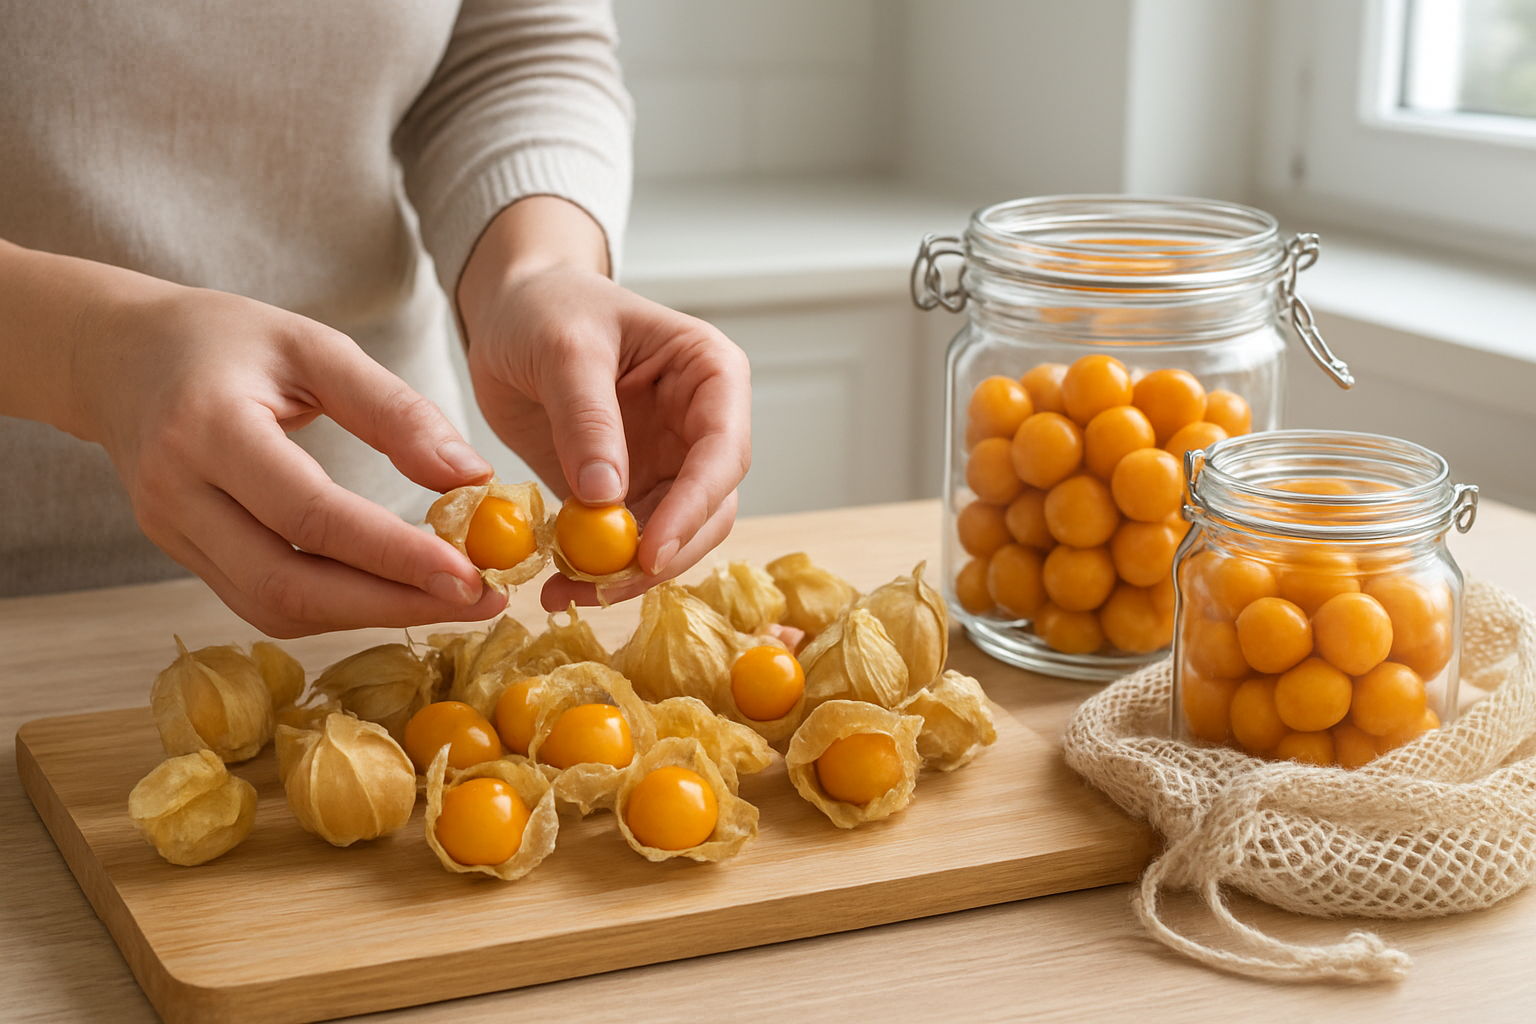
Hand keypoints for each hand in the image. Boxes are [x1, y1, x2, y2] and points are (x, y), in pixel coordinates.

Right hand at [1, 241, 506, 635]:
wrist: (117, 354)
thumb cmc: (224, 339)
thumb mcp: (314, 346)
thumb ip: (394, 410)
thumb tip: (471, 476)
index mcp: (208, 427)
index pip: (310, 514)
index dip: (393, 553)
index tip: (471, 573)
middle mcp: (178, 492)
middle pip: (289, 582)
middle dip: (393, 603)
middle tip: (481, 602)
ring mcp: (171, 532)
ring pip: (275, 606)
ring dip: (369, 615)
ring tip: (450, 601)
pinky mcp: (180, 554)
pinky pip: (261, 602)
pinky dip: (334, 608)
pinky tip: (391, 593)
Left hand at [457, 198, 751, 609]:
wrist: (512, 308)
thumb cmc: (547, 306)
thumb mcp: (564, 349)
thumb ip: (587, 419)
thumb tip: (606, 497)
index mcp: (712, 374)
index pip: (724, 450)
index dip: (694, 506)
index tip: (651, 552)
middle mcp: (703, 426)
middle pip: (710, 508)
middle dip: (662, 554)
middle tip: (602, 588)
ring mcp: (670, 463)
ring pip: (674, 537)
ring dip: (626, 574)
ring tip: (565, 591)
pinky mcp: (631, 491)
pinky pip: (628, 543)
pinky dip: (598, 570)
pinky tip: (559, 582)